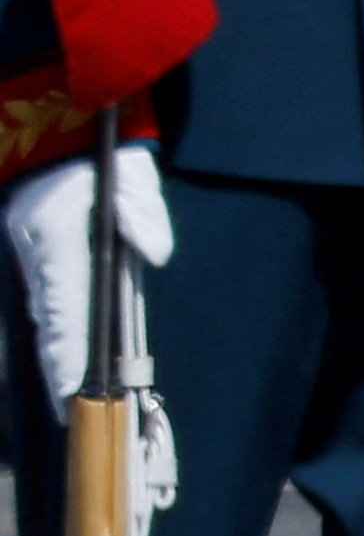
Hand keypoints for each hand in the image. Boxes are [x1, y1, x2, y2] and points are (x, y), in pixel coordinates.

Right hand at [9, 142, 167, 405]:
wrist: (59, 121)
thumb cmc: (99, 152)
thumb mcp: (127, 175)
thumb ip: (143, 213)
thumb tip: (156, 253)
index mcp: (57, 242)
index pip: (63, 311)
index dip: (66, 357)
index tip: (72, 394)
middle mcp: (40, 255)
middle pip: (52, 323)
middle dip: (61, 368)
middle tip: (74, 413)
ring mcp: (35, 254)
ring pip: (48, 312)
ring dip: (61, 351)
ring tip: (75, 397)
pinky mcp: (39, 250)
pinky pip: (49, 298)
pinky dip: (59, 326)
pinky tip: (72, 352)